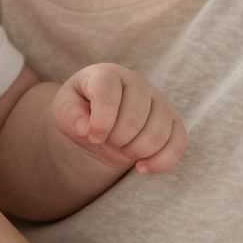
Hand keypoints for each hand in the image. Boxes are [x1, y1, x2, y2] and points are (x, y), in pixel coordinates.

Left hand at [51, 63, 186, 174]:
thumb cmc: (81, 112)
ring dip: (136, 151)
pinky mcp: (173, 121)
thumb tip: (85, 127)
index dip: (101, 120)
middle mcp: (137, 83)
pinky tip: (140, 167)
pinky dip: (160, 161)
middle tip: (106, 141)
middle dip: (117, 139)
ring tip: (121, 150)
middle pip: (135, 116)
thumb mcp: (64, 110)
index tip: (93, 136)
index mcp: (107, 74)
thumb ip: (69, 115)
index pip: (108, 91)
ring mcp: (159, 101)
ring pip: (158, 133)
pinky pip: (178, 144)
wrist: (100, 124)